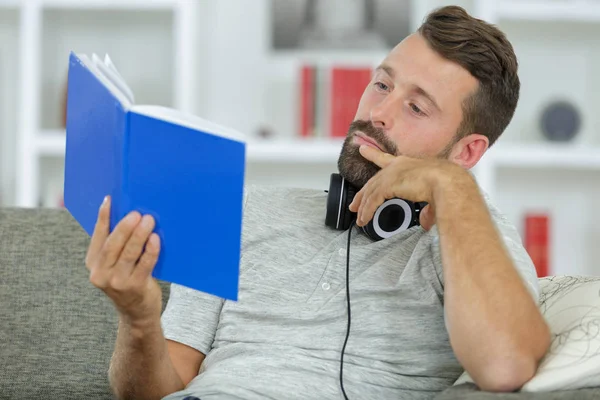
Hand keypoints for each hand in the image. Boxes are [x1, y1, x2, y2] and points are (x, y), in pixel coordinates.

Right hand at [85, 196, 161, 325]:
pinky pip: (144, 264)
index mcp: (93, 264)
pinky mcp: (135, 287)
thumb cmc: (128, 280)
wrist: (137, 312)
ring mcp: (117, 282)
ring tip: (149, 220)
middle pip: (112, 245)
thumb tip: (128, 215)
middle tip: (136, 213)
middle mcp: (101, 274)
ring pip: (128, 253)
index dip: (102, 217)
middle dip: (125, 227)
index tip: (109, 200)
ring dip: (139, 235)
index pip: (98, 237)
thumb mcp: (115, 265)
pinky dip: (150, 250)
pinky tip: (156, 239)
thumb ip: (117, 246)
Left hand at [348, 145, 463, 230]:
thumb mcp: (434, 196)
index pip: (386, 159)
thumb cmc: (447, 185)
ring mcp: (391, 174)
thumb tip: (426, 222)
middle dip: (363, 194)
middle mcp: (397, 166)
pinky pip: (372, 201)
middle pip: (374, 181)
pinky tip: (364, 219)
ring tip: (359, 218)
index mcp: (408, 164)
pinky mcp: (387, 184)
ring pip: (370, 192)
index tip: (363, 150)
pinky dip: (367, 211)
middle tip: (355, 204)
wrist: (448, 181)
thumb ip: (427, 210)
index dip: (373, 154)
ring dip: (363, 207)